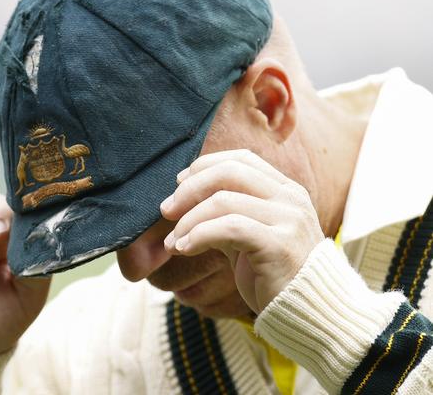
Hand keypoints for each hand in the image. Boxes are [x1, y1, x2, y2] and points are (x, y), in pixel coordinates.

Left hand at [160, 149, 323, 313]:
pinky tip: (185, 248)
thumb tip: (180, 201)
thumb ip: (225, 214)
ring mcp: (289, 220)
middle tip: (166, 210)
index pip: (240, 159)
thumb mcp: (248, 236)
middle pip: (229, 172)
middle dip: (189, 189)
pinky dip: (199, 235)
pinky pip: (230, 228)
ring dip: (188, 220)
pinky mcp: (280, 246)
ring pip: (224, 201)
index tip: (178, 184)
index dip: (204, 166)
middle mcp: (290, 199)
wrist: (307, 315)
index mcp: (285, 190)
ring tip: (172, 242)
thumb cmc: (273, 275)